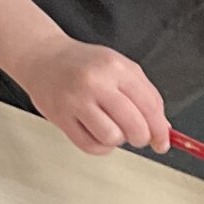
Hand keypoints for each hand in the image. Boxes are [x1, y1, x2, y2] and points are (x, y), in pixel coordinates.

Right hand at [11, 36, 170, 155]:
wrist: (41, 57)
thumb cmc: (82, 63)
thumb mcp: (119, 67)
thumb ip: (144, 94)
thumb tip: (161, 128)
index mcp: (115, 68)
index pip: (150, 106)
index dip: (160, 130)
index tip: (162, 142)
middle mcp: (94, 83)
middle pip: (133, 125)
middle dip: (141, 138)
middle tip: (138, 136)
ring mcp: (75, 100)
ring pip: (111, 137)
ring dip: (117, 140)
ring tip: (111, 129)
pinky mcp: (59, 116)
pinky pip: (89, 145)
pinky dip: (99, 146)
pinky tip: (97, 133)